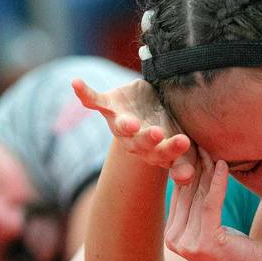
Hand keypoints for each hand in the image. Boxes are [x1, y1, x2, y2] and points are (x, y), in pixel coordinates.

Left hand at [73, 78, 195, 183]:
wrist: (154, 106)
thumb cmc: (171, 130)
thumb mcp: (182, 146)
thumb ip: (184, 161)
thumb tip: (185, 177)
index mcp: (156, 152)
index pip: (165, 153)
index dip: (174, 148)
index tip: (184, 141)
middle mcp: (135, 141)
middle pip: (141, 143)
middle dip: (148, 138)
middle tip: (157, 134)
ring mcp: (120, 123)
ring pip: (121, 126)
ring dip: (125, 125)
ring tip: (131, 123)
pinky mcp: (109, 106)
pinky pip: (93, 100)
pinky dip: (84, 93)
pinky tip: (76, 83)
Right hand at [164, 151, 261, 260]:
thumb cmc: (237, 248)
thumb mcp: (210, 224)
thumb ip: (196, 205)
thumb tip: (190, 168)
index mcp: (171, 235)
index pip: (178, 195)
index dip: (186, 169)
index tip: (191, 145)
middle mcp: (175, 241)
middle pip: (186, 194)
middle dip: (193, 166)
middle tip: (198, 140)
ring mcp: (188, 244)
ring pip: (198, 197)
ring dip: (206, 170)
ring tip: (212, 149)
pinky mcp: (206, 242)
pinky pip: (211, 204)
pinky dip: (218, 182)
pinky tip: (224, 166)